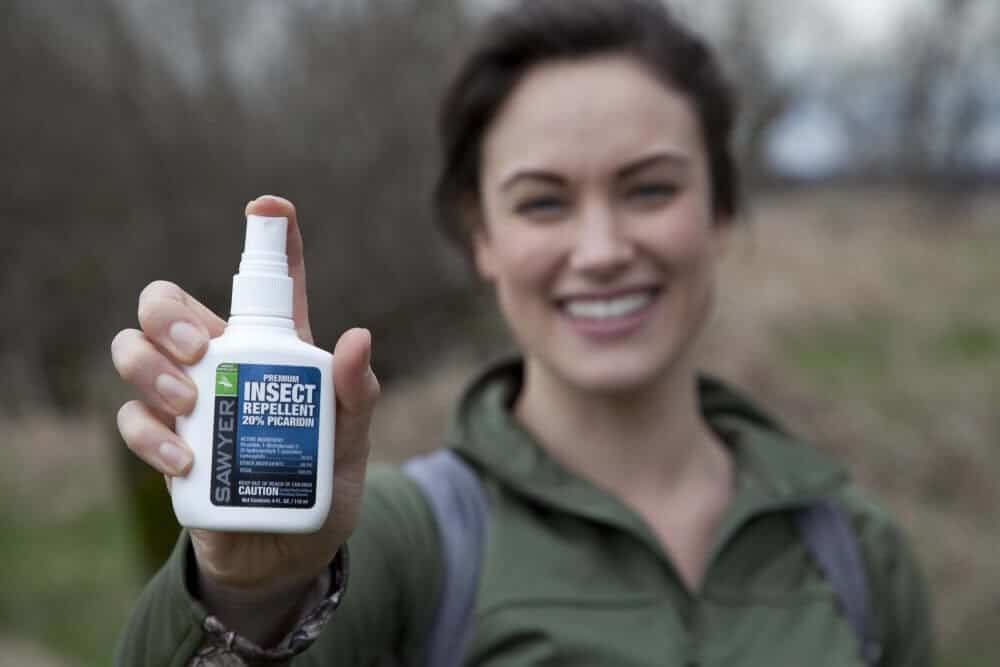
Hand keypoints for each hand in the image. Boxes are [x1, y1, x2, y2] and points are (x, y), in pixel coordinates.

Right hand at [112, 195, 379, 596]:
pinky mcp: (165, 444)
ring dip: (150, 366)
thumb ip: (358, 394)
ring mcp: (187, 402)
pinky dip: (151, 433)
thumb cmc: (323, 484)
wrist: (286, 554)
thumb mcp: (352, 442)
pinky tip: (185, 458)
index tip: (268, 207)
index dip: (269, 239)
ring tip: (188, 400)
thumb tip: (359, 337)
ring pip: (134, 350)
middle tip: (199, 347)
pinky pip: (133, 419)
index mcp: (275, 351)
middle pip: (167, 304)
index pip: (270, 285)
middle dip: (168, 312)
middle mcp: (223, 364)